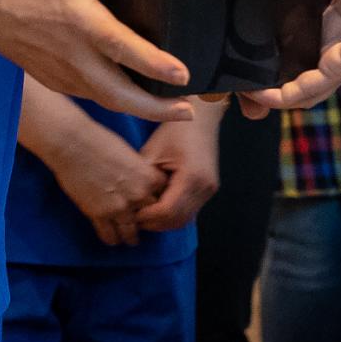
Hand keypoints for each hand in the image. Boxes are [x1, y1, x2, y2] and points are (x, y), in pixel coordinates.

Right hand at [0, 0, 194, 124]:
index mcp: (80, 21)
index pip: (122, 48)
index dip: (154, 64)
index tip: (183, 76)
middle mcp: (73, 55)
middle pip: (119, 95)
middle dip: (156, 108)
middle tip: (188, 111)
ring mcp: (63, 74)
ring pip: (108, 101)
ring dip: (141, 110)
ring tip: (174, 110)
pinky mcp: (57, 82)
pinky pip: (93, 96)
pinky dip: (118, 101)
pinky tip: (139, 98)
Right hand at [41, 119, 165, 246]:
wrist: (73, 144)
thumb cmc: (99, 141)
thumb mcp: (129, 154)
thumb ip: (138, 173)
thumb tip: (139, 182)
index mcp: (148, 177)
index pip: (163, 198)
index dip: (156, 202)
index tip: (151, 205)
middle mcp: (138, 195)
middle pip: (150, 217)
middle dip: (146, 221)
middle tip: (142, 224)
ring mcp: (119, 207)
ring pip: (131, 232)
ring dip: (130, 237)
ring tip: (129, 240)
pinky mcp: (99, 214)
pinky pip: (109, 235)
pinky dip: (111, 238)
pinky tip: (112, 238)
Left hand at [134, 105, 222, 231]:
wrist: (200, 118)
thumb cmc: (175, 130)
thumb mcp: (153, 151)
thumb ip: (142, 179)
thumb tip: (130, 201)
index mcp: (192, 177)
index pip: (168, 210)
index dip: (149, 217)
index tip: (133, 214)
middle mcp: (204, 187)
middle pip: (178, 219)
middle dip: (156, 223)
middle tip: (136, 220)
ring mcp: (209, 190)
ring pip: (186, 219)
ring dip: (165, 222)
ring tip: (146, 216)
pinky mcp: (209, 189)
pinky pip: (191, 211)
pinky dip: (174, 214)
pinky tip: (159, 209)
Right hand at [245, 0, 340, 109]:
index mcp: (328, 21)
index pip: (290, 31)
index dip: (266, 32)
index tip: (238, 23)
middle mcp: (327, 44)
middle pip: (286, 63)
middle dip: (259, 71)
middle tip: (229, 64)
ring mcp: (330, 60)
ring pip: (289, 86)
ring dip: (263, 92)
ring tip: (237, 89)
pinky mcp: (335, 69)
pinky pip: (301, 91)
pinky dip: (278, 96)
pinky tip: (256, 93)